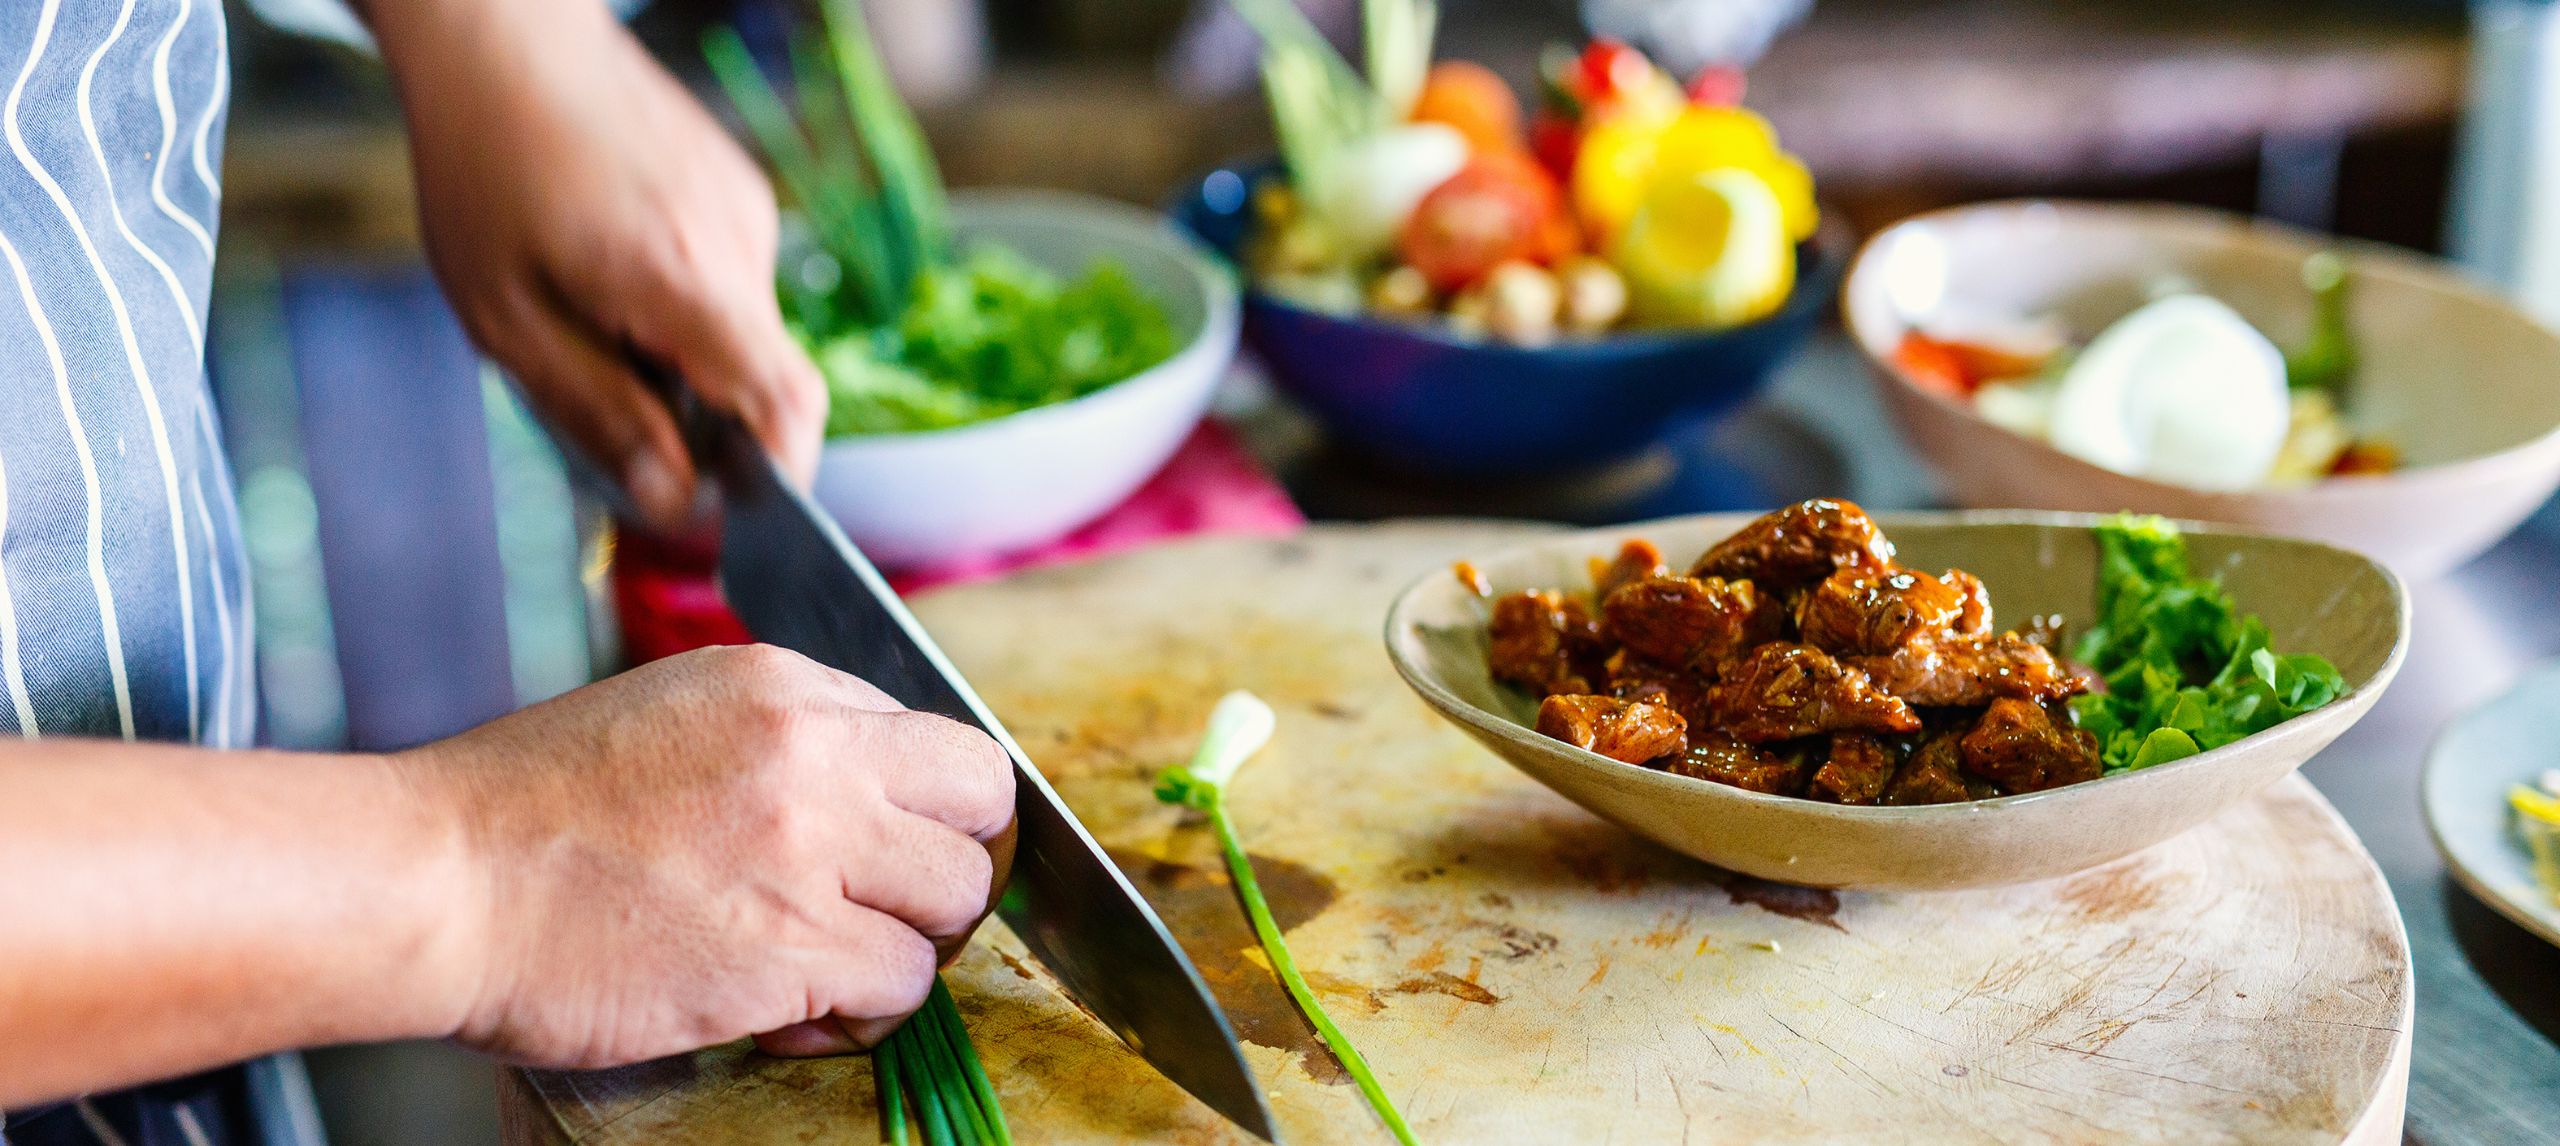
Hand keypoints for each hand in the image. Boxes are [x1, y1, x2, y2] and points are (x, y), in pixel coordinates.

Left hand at [373, 0, 824, 529]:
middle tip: (617, 413)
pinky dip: (684, 306)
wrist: (504, 39)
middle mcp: (736, 245)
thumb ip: (599, 413)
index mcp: (682, 281)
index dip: (785, 478)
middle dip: (705, 421)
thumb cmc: (486, 170)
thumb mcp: (508, 320)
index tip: (747, 519)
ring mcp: (745, 212)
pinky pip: (729, 282)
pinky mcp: (738, 190)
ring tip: (592, 317)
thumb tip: (672, 503)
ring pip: (741, 331)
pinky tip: (611, 270)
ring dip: (684, 357)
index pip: (786, 402)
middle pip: (762, 378)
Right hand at [398, 645, 1014, 1066]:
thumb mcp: (671, 713)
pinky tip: (790, 1013)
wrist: (435, 879)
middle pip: (983, 811)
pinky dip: (859, 1014)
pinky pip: (899, 987)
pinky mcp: (789, 950)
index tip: (898, 851)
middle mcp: (815, 756)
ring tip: (828, 967)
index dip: (933, 810)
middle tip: (887, 910)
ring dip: (904, 947)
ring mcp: (808, 853)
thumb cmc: (524, 812)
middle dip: (947, 870)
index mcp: (785, 687)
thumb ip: (781, 737)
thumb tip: (866, 787)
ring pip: (954, 905)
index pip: (943, 741)